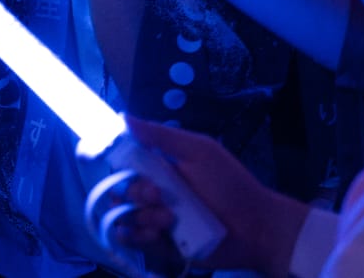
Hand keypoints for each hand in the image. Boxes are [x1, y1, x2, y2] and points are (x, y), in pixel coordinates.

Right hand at [107, 119, 305, 275]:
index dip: (111, 162)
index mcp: (159, 169)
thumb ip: (161, 136)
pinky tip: (156, 234)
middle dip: (134, 194)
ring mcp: (157, 221)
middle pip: (120, 192)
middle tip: (159, 197)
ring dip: (139, 217)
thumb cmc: (231, 185)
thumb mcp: (200, 151)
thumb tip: (123, 116)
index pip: (122, 164)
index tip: (105, 161)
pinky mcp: (163, 246)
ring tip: (166, 221)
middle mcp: (154, 194)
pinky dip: (139, 237)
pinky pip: (135, 242)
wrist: (257, 227)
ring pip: (124, 217)